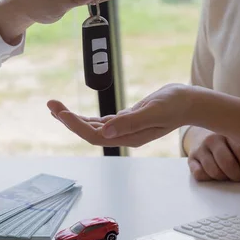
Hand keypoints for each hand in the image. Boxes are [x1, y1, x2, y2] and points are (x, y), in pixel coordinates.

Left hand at [48, 83, 192, 147]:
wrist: (189, 102)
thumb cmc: (175, 105)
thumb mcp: (153, 111)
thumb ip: (130, 122)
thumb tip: (106, 131)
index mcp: (129, 136)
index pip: (95, 134)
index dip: (75, 125)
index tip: (60, 112)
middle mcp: (124, 136)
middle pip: (89, 132)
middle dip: (68, 119)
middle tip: (51, 104)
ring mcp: (124, 130)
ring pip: (92, 127)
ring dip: (73, 118)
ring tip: (55, 106)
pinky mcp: (126, 121)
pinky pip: (100, 122)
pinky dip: (85, 117)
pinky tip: (73, 113)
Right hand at [185, 129, 239, 182]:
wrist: (202, 134)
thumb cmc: (228, 144)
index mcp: (230, 132)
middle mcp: (213, 138)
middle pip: (227, 162)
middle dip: (236, 175)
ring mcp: (201, 148)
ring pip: (213, 171)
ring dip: (223, 178)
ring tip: (228, 176)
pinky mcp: (191, 157)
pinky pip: (199, 174)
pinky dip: (208, 178)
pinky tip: (214, 175)